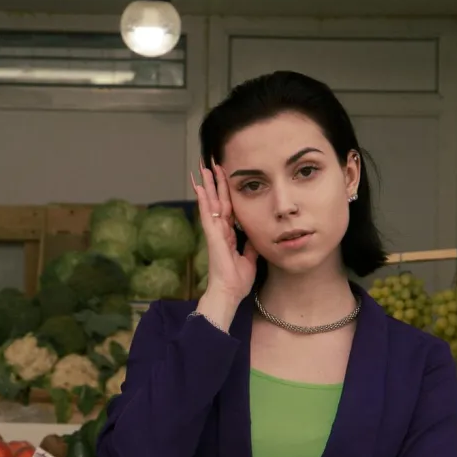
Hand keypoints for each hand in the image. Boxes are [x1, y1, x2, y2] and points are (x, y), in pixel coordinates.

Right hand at [192, 160, 257, 304]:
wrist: (229, 293)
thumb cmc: (237, 280)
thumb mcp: (250, 259)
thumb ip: (251, 245)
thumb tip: (257, 235)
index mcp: (229, 235)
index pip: (228, 208)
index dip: (227, 192)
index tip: (226, 177)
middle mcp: (220, 230)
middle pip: (218, 201)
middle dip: (216, 182)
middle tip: (213, 164)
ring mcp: (214, 232)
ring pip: (210, 203)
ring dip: (208, 185)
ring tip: (204, 168)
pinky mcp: (212, 236)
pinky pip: (207, 215)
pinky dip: (203, 200)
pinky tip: (199, 187)